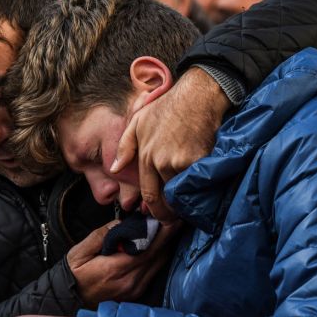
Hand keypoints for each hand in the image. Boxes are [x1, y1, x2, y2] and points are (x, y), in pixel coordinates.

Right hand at [67, 219, 180, 304]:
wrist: (68, 299)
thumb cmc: (73, 274)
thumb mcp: (80, 251)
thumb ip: (101, 236)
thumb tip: (121, 223)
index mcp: (116, 269)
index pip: (148, 249)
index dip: (163, 233)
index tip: (171, 218)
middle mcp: (130, 282)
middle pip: (158, 256)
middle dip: (167, 237)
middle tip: (174, 219)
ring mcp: (135, 290)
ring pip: (158, 265)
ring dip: (164, 247)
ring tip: (167, 229)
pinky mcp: (136, 294)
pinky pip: (153, 273)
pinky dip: (157, 258)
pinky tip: (156, 246)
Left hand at [111, 67, 228, 221]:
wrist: (198, 95)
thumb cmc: (168, 106)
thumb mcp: (138, 122)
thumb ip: (125, 147)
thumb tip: (114, 169)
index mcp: (147, 156)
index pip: (149, 193)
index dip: (155, 210)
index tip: (160, 217)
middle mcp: (162, 162)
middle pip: (167, 198)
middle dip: (171, 214)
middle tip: (175, 220)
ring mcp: (182, 162)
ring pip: (183, 192)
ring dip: (186, 201)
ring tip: (189, 206)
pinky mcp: (200, 160)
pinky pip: (198, 182)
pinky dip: (200, 188)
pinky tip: (202, 191)